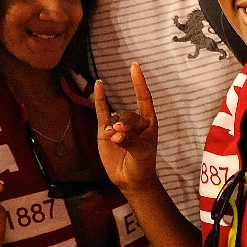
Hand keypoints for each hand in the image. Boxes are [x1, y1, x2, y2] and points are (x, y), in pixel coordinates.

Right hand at [93, 64, 160, 192]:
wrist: (131, 179)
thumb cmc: (142, 164)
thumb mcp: (141, 153)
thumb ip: (130, 141)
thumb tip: (115, 133)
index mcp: (149, 122)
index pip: (144, 98)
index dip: (139, 83)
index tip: (134, 66)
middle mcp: (134, 121)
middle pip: (127, 115)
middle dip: (124, 124)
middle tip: (119, 134)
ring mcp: (119, 125)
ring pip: (114, 118)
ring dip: (113, 126)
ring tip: (113, 137)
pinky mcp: (105, 131)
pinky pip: (102, 112)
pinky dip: (99, 99)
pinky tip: (98, 85)